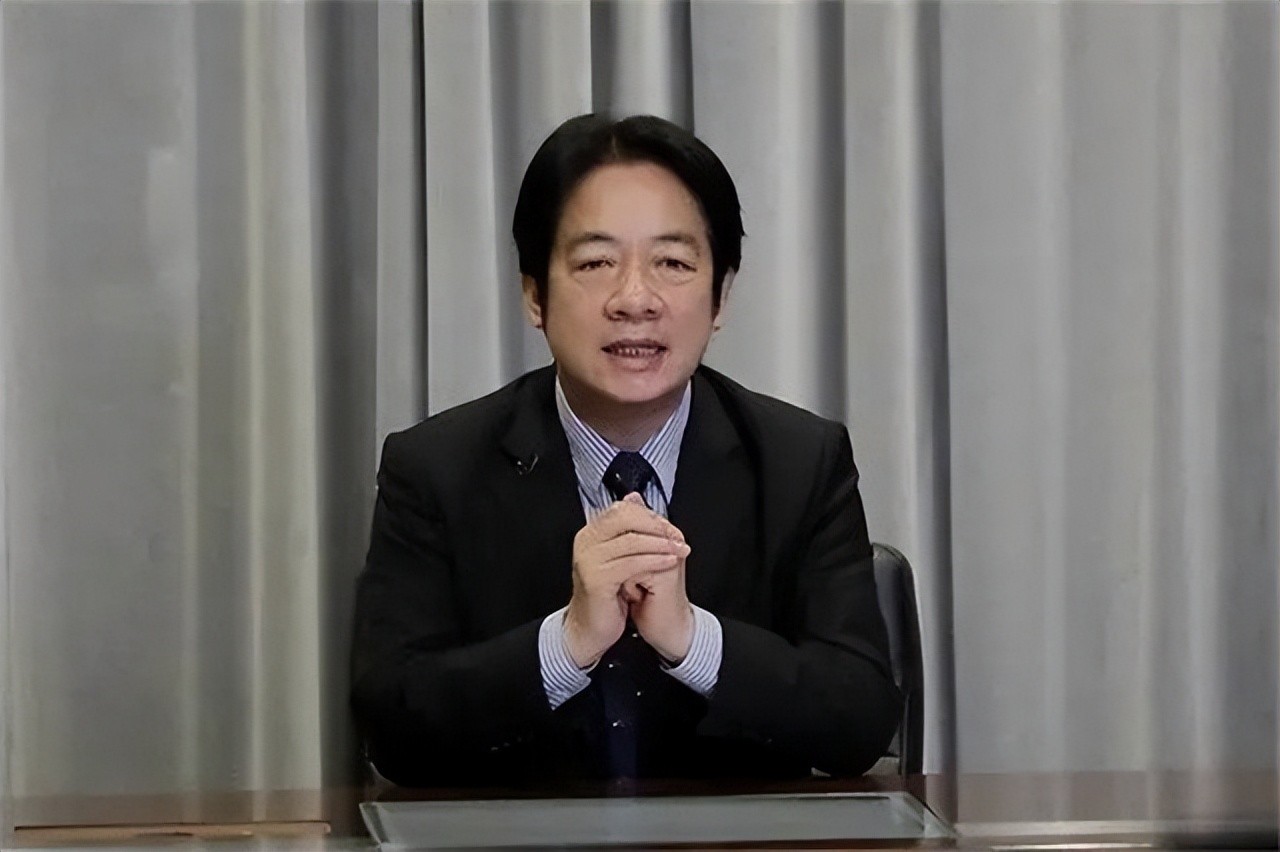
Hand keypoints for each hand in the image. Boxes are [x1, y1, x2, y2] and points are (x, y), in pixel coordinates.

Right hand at [565, 494, 682, 666]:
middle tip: (677, 537)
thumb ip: (630, 531)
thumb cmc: (607, 596)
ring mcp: (589, 559)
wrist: (590, 629)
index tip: (671, 528)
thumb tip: (637, 499)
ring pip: (631, 541)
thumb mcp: (621, 559)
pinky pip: (631, 563)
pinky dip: (654, 561)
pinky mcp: (596, 578)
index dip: (651, 516)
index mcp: (591, 534)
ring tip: (680, 550)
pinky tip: (670, 562)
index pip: (622, 509)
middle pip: (625, 518)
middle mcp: (586, 542)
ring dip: (661, 544)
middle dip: (656, 526)